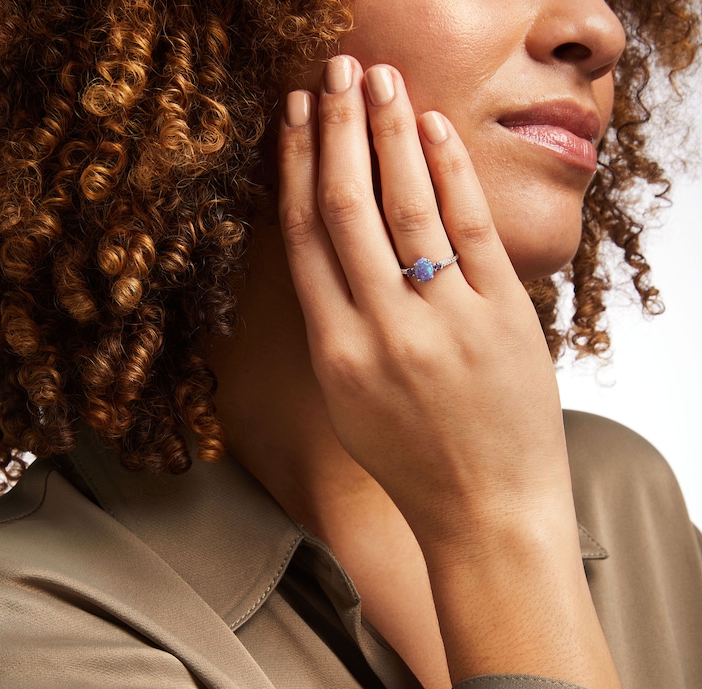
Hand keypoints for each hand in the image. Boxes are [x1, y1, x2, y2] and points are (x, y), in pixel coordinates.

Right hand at [278, 57, 627, 688]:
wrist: (485, 513)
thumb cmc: (413, 463)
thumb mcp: (350, 401)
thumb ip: (336, 326)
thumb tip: (328, 251)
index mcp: (334, 352)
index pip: (303, 237)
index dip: (291, 168)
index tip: (289, 117)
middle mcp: (380, 329)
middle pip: (344, 208)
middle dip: (333, 129)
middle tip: (330, 72)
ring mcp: (444, 321)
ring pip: (405, 205)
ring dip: (389, 133)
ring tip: (379, 78)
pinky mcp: (502, 317)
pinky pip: (471, 229)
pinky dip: (452, 172)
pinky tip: (436, 128)